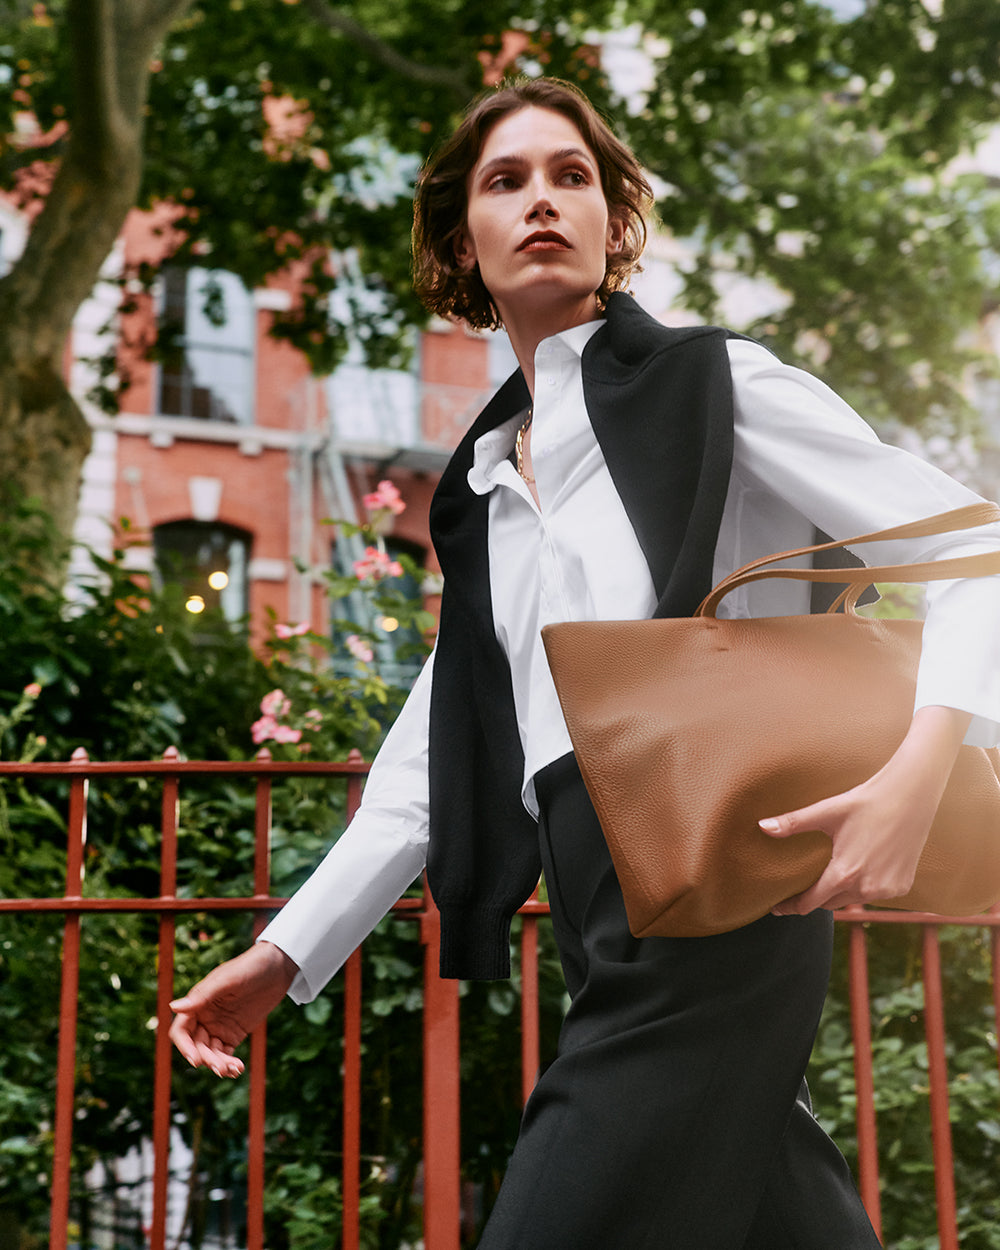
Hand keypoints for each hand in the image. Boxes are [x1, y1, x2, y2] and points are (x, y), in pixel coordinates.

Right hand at [169, 941, 298, 1077]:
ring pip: (211, 1053)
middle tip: (221, 1068)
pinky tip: (238, 1069)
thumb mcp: (227, 980)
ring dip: (218, 1064)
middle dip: (206, 1059)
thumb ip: (202, 995)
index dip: (185, 1047)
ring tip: (234, 1069)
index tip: (196, 1060)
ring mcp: (219, 1026)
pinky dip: (229, 1063)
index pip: (181, 1031)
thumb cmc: (250, 967)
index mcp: (198, 1003)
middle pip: (196, 1046)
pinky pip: (226, 1053)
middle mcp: (205, 1017)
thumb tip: (173, 1007)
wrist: (278, 967)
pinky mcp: (234, 1033)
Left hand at [760, 706, 971, 914]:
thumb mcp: (826, 812)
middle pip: (830, 904)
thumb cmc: (865, 801)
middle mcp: (866, 888)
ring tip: (825, 882)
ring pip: (852, 900)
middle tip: (797, 892)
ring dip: (839, 893)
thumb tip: (762, 826)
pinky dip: (862, 888)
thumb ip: (793, 823)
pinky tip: (857, 874)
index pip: (811, 902)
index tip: (776, 908)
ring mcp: (886, 890)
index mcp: (844, 873)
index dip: (791, 906)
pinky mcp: (902, 886)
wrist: (910, 796)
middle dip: (813, 899)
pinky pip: (873, 894)